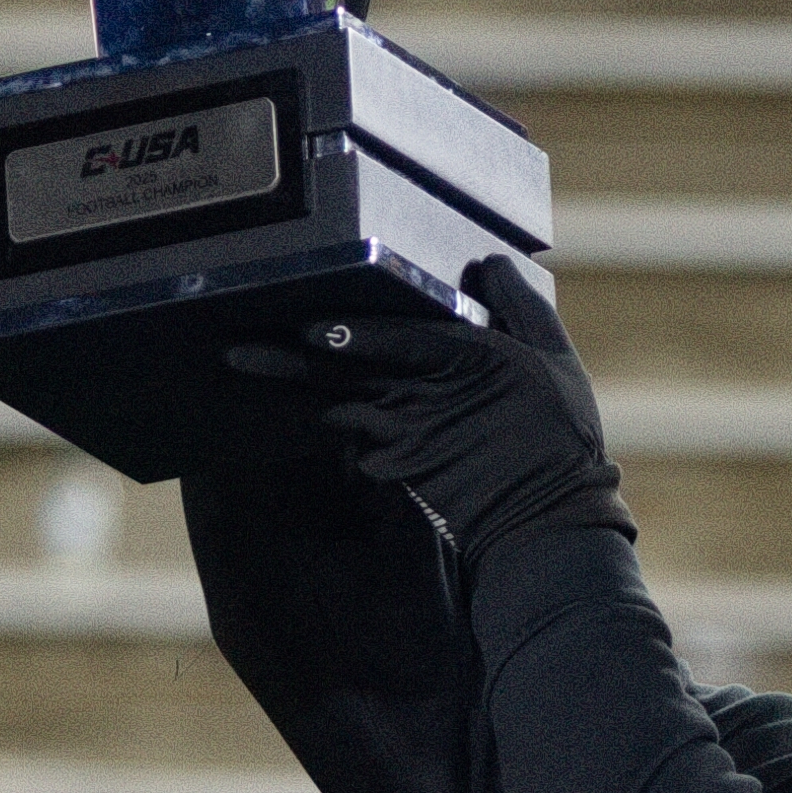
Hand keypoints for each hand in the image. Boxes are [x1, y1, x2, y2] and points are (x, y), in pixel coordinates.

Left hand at [222, 258, 630, 564]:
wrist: (545, 528)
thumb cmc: (557, 443)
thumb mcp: (555, 363)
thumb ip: (520, 308)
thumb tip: (487, 264)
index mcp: (468, 365)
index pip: (401, 346)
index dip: (355, 338)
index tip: (311, 328)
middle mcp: (424, 403)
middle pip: (345, 377)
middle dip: (286, 361)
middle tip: (233, 346)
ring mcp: (404, 441)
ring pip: (335, 406)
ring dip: (287, 388)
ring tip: (242, 361)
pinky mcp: (393, 471)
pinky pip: (352, 439)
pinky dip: (326, 421)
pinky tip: (291, 403)